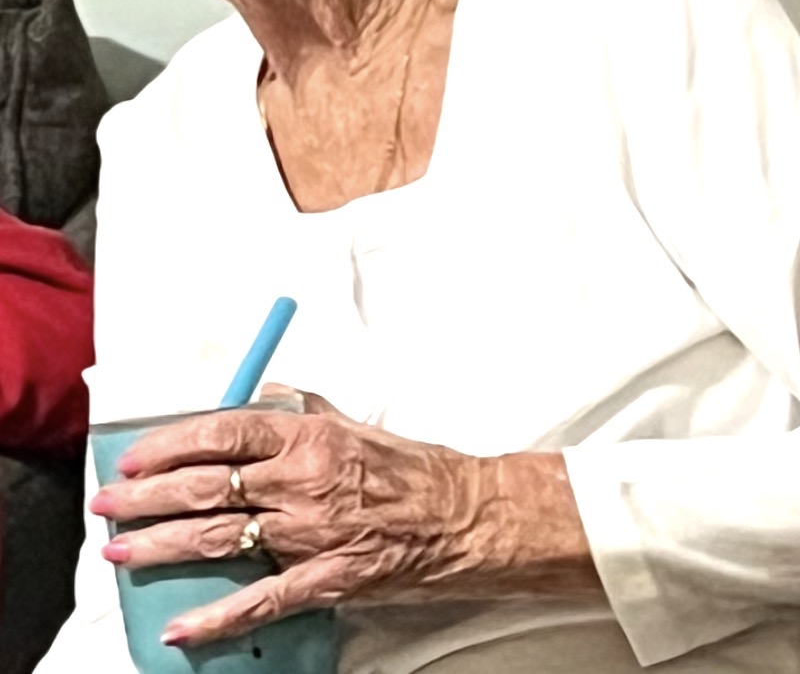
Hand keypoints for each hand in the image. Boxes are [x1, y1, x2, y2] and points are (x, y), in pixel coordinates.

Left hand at [90, 387, 599, 646]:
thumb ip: (301, 410)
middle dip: (147, 496)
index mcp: (307, 434)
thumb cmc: (412, 468)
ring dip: (162, 546)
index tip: (135, 456)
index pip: (221, 430)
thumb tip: (259, 397)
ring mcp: (311, 531)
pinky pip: (262, 600)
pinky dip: (218, 617)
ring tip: (123, 554)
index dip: (170, 444)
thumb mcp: (351, 423)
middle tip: (110, 505)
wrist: (464, 515)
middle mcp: (301, 479)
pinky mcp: (326, 577)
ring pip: (220, 537)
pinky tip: (183, 627)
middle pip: (206, 485)